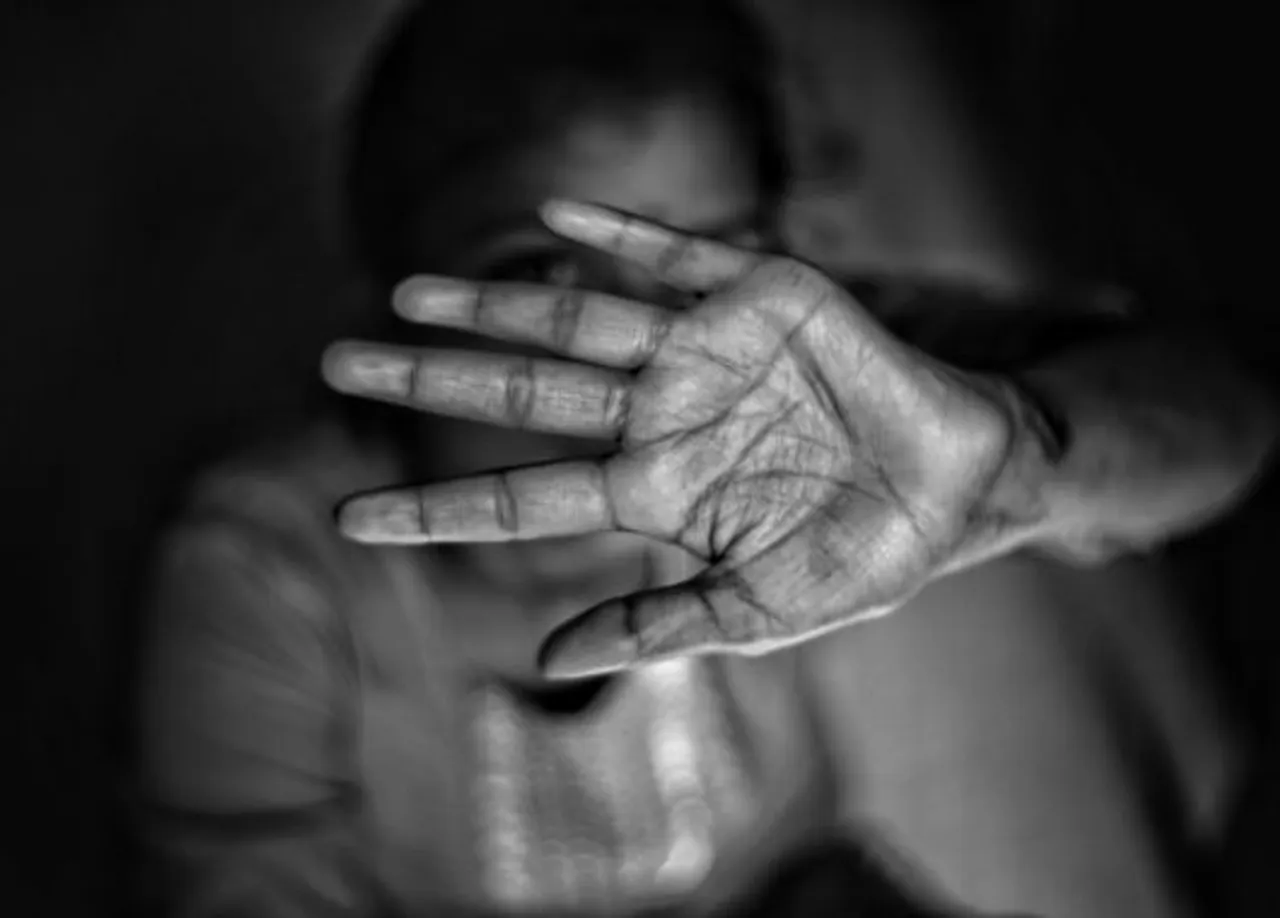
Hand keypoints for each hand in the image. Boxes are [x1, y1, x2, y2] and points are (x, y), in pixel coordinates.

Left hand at [323, 201, 1021, 678]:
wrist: (962, 486)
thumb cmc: (866, 555)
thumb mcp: (758, 611)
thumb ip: (656, 629)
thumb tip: (548, 657)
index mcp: (653, 493)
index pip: (520, 502)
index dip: (435, 511)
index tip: (347, 521)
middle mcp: (659, 417)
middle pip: (519, 395)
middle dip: (428, 381)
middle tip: (332, 365)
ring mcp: (702, 354)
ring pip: (573, 322)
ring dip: (491, 301)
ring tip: (403, 292)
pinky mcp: (760, 298)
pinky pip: (677, 257)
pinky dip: (620, 236)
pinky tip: (553, 217)